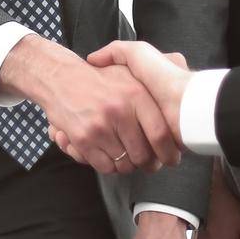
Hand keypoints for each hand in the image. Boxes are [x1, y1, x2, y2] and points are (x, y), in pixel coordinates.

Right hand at [1, 36, 179, 173]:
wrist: (60, 77)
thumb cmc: (100, 79)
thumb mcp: (130, 72)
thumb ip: (153, 89)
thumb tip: (178, 115)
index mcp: (136, 94)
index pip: (160, 134)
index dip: (167, 152)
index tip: (169, 158)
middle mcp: (119, 110)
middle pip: (143, 154)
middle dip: (146, 163)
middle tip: (145, 160)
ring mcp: (99, 126)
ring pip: (123, 164)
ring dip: (126, 165)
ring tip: (125, 155)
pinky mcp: (83, 138)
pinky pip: (104, 166)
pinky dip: (107, 165)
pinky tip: (107, 153)